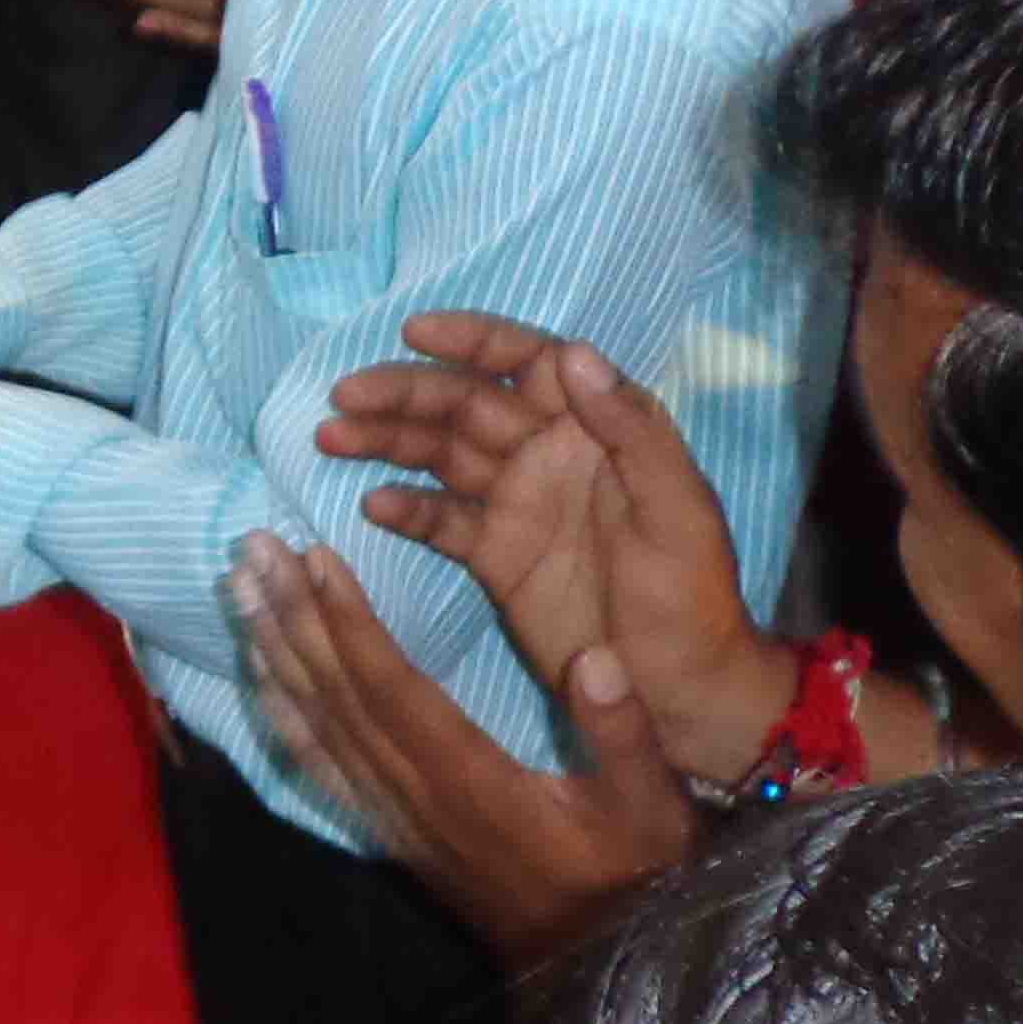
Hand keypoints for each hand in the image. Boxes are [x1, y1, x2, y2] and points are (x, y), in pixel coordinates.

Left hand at [228, 535, 693, 967]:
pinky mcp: (391, 837)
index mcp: (471, 782)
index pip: (391, 688)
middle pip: (336, 698)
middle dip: (291, 617)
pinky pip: (319, 769)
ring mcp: (396, 821)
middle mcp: (416, 799)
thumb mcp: (650, 809)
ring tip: (239, 590)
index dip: (348, 621)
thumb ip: (622, 734)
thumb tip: (594, 655)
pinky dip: (283, 717)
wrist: (598, 970)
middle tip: (251, 548)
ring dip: (274, 656)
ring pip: (316, 728)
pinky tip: (260, 679)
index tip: (313, 556)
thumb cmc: (633, 877)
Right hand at [314, 316, 783, 774]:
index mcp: (595, 428)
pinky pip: (440, 519)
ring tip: (330, 437)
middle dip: (403, 392)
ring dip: (386, 440)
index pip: (526, 362)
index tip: (413, 332)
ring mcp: (517, 502)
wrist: (681, 691)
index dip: (472, 340)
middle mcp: (548, 452)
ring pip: (440, 453)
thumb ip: (630, 429)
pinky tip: (372, 507)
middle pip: (465, 403)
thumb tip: (572, 353)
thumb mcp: (676, 508)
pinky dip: (405, 508)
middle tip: (343, 395)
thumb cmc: (691, 595)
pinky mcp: (495, 554)